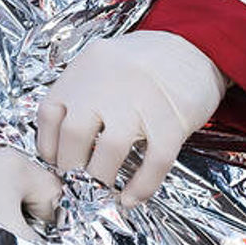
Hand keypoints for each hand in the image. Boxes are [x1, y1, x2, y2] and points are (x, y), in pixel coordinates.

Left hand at [36, 30, 226, 204]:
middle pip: (74, 134)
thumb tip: (64, 142)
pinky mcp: (173, 120)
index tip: (56, 161)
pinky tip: (132, 198)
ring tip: (102, 189)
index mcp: (87, 67)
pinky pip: (153, 162)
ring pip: (109, 151)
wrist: (197, 46)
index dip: (48, 145)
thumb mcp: (105, 62)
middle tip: (77, 180)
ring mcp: (142, 101)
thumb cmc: (148, 61)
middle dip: (71, 166)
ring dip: (101, 178)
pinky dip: (140, 186)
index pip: (49, 112)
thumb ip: (83, 92)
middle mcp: (109, 82)